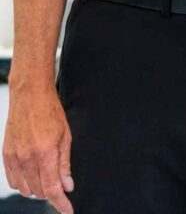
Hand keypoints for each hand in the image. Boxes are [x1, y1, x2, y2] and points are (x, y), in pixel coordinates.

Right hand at [3, 87, 73, 213]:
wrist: (30, 94)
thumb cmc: (50, 110)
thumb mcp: (65, 135)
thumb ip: (65, 163)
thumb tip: (68, 185)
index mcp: (45, 152)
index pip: (53, 189)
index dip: (61, 204)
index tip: (68, 211)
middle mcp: (27, 158)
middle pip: (39, 191)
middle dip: (51, 190)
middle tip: (59, 180)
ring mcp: (14, 157)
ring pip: (26, 189)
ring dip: (37, 187)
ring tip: (45, 172)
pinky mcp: (6, 155)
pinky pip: (13, 181)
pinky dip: (23, 182)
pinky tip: (31, 172)